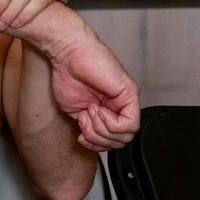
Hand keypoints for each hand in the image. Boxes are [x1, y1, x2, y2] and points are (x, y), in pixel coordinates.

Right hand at [45, 27, 139, 151]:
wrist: (68, 55)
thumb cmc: (69, 75)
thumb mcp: (77, 111)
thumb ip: (90, 128)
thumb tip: (96, 142)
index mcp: (108, 110)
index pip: (112, 142)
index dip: (96, 144)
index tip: (81, 134)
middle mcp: (120, 106)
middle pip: (120, 142)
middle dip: (98, 139)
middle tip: (86, 120)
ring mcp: (126, 100)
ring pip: (125, 136)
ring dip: (101, 130)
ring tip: (90, 112)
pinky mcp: (131, 93)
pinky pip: (129, 124)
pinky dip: (109, 123)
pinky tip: (97, 110)